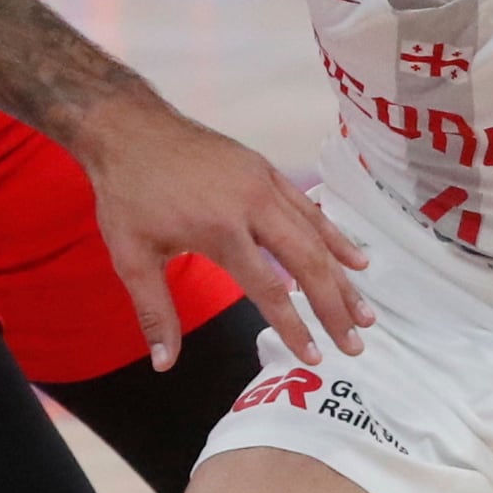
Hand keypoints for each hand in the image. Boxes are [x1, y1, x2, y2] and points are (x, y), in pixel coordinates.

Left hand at [73, 96, 371, 372]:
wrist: (128, 127)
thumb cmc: (127, 194)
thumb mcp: (132, 257)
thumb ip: (155, 313)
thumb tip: (164, 365)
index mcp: (221, 229)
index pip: (269, 288)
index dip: (293, 326)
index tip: (313, 358)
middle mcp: (252, 204)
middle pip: (306, 262)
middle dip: (333, 306)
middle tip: (355, 344)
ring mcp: (262, 182)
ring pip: (314, 235)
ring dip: (342, 276)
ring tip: (365, 313)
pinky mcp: (264, 169)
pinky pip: (307, 207)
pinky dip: (333, 235)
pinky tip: (355, 259)